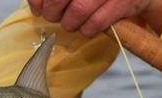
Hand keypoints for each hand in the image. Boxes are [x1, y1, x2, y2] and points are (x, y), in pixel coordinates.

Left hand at [27, 0, 161, 36]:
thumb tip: (37, 5)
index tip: (38, 8)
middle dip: (53, 12)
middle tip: (55, 17)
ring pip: (78, 10)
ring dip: (70, 24)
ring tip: (73, 23)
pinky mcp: (125, 2)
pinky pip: (96, 23)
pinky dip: (87, 31)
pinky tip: (88, 28)